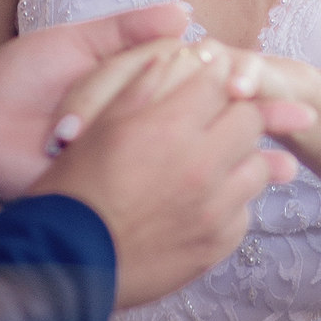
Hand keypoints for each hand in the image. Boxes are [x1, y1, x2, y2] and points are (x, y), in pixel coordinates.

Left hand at [0, 3, 191, 199]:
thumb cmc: (18, 79)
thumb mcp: (72, 41)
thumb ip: (126, 27)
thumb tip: (183, 13)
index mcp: (138, 72)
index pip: (178, 56)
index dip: (154, 57)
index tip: (111, 61)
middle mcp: (143, 108)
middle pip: (171, 86)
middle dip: (112, 86)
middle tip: (67, 106)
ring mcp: (134, 145)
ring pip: (156, 121)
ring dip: (99, 115)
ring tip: (57, 131)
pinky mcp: (119, 179)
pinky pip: (136, 162)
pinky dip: (100, 150)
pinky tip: (64, 146)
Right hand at [28, 55, 313, 307]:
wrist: (63, 264)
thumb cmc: (72, 190)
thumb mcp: (98, 126)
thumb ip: (140, 85)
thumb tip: (170, 56)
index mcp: (170, 128)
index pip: (220, 82)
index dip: (217, 74)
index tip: (214, 76)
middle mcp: (201, 167)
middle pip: (250, 121)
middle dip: (237, 111)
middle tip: (219, 116)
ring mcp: (213, 211)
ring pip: (257, 168)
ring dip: (240, 157)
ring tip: (214, 159)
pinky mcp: (215, 246)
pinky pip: (243, 213)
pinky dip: (231, 202)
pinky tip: (205, 200)